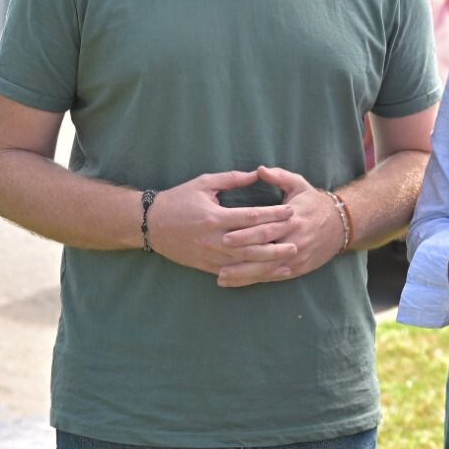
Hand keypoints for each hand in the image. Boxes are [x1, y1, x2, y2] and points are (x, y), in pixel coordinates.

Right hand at [145, 170, 295, 274]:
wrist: (151, 225)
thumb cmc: (178, 200)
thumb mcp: (204, 184)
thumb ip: (232, 180)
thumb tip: (258, 174)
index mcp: (215, 217)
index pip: (251, 217)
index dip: (273, 215)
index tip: (291, 211)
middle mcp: (214, 239)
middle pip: (253, 243)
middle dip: (277, 242)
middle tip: (298, 239)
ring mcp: (211, 255)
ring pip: (246, 262)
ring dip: (269, 262)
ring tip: (289, 259)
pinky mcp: (207, 266)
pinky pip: (234, 272)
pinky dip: (253, 274)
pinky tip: (268, 273)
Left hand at [215, 166, 345, 287]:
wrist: (341, 225)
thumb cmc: (314, 202)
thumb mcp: (299, 185)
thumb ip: (279, 176)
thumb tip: (260, 169)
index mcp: (292, 219)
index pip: (265, 228)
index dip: (245, 234)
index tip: (224, 236)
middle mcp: (295, 239)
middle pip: (264, 250)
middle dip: (240, 255)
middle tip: (218, 260)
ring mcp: (297, 256)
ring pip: (267, 268)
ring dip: (244, 274)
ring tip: (221, 277)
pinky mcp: (298, 268)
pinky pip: (274, 276)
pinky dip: (256, 281)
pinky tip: (238, 283)